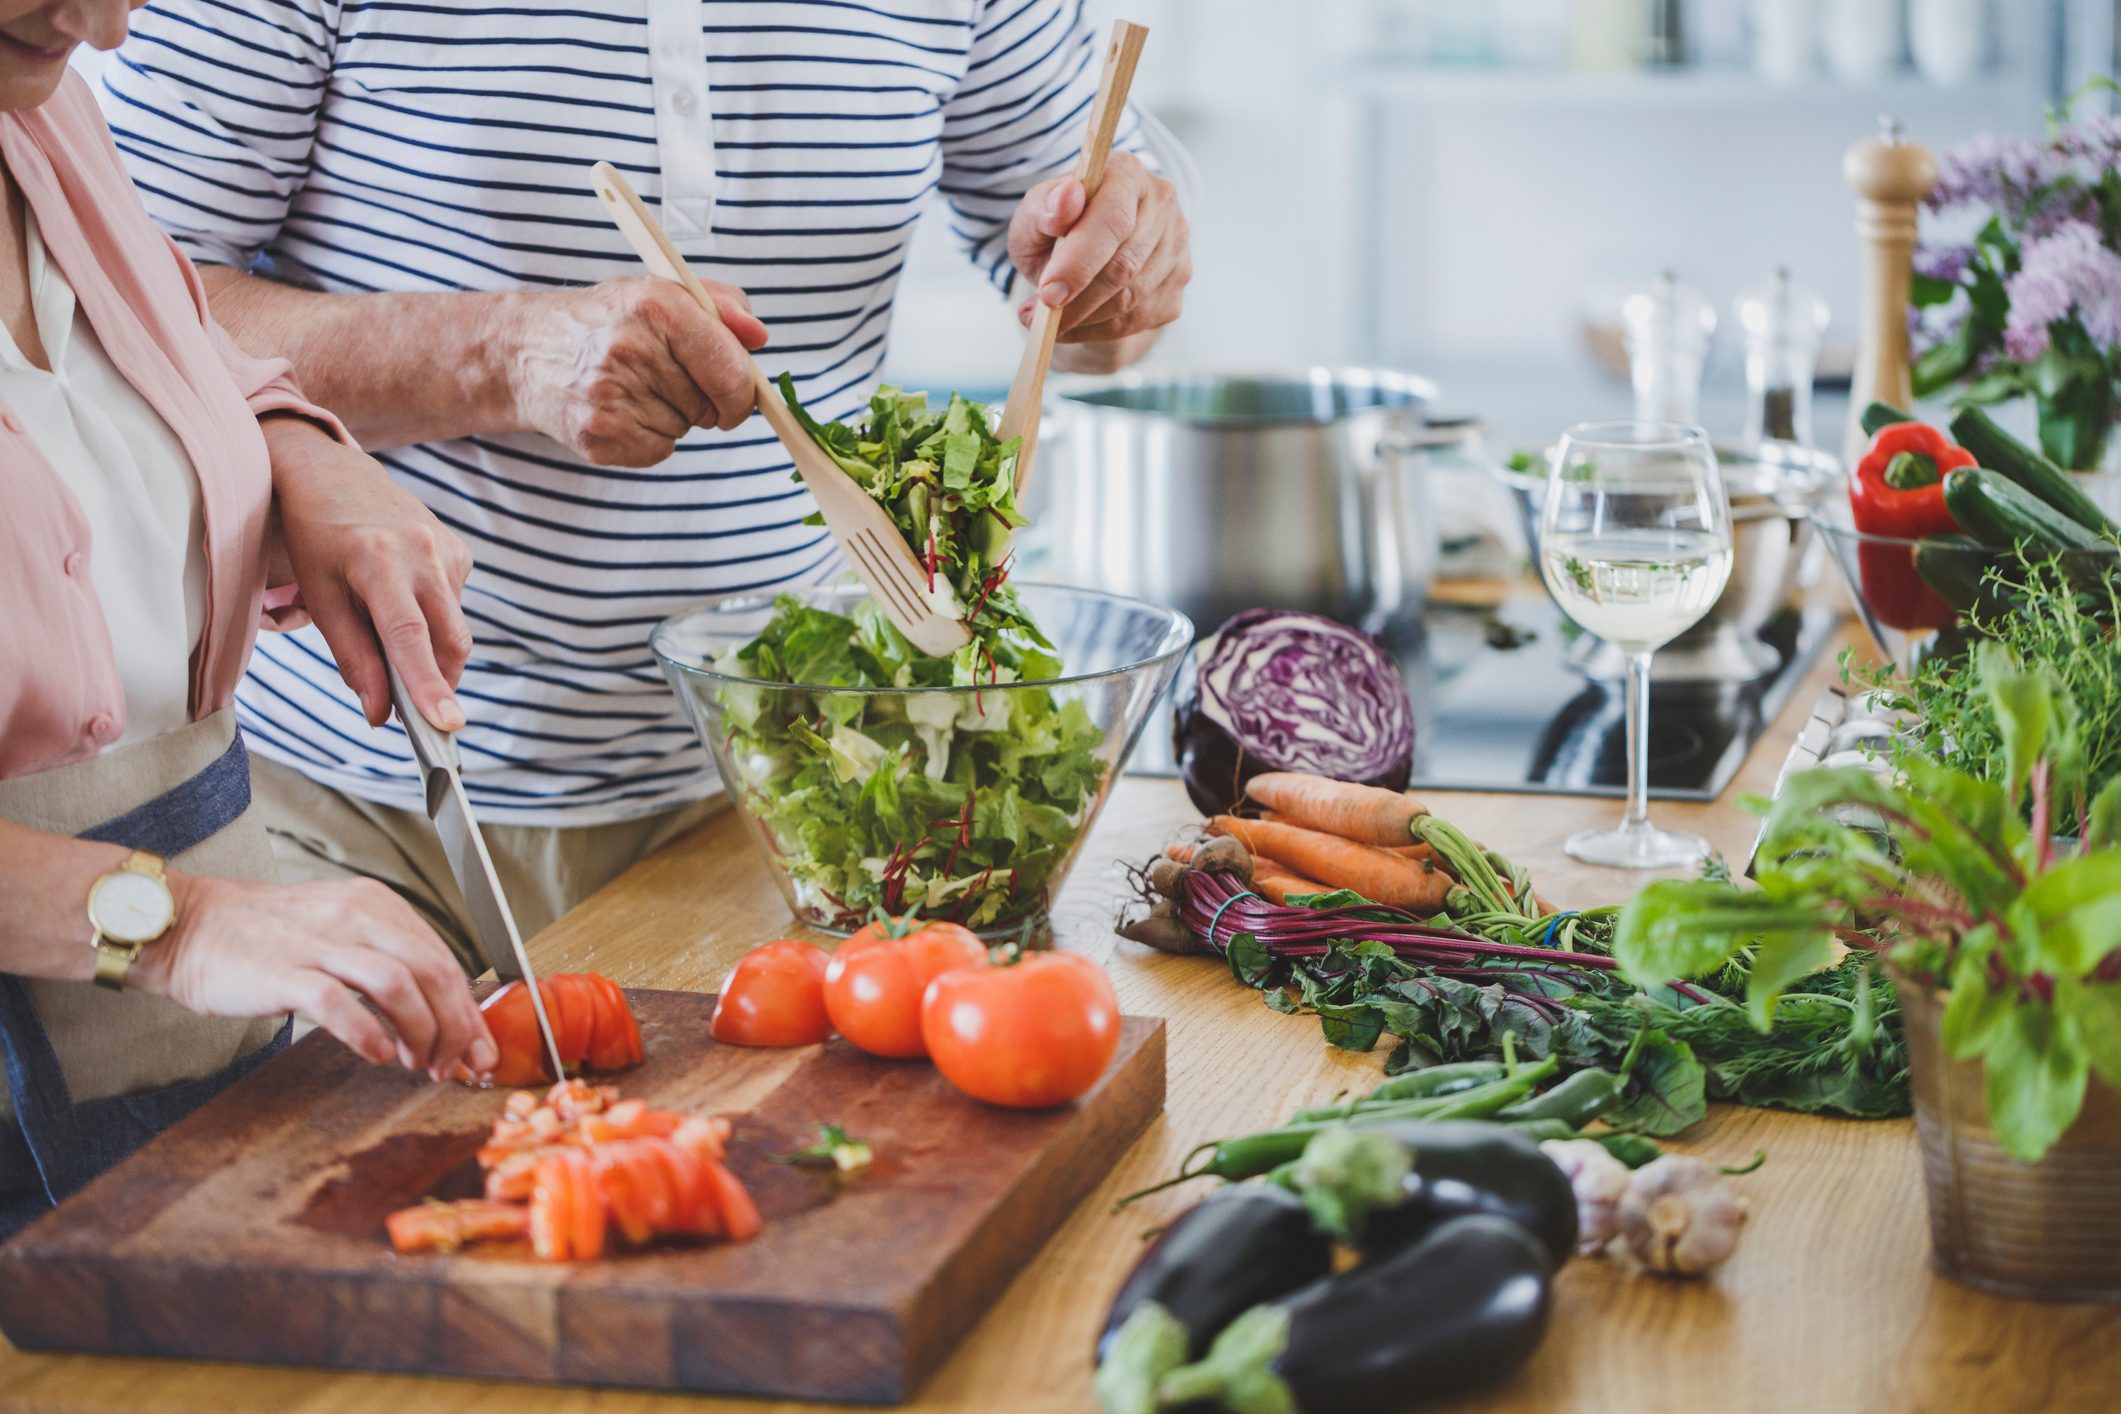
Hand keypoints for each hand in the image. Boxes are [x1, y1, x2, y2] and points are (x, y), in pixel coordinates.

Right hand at [135, 874, 496, 1081]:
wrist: (191, 924)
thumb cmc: (269, 936)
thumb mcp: (342, 932)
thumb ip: (390, 963)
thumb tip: (442, 1014)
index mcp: (378, 906)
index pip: (444, 960)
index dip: (468, 1011)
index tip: (479, 1049)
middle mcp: (356, 916)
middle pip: (433, 972)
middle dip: (454, 1028)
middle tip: (452, 1064)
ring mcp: (320, 942)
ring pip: (398, 985)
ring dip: (420, 1033)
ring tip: (417, 1063)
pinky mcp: (284, 972)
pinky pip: (341, 1004)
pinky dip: (369, 1034)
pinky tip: (379, 1054)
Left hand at [262, 416, 473, 730]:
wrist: (330, 473)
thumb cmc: (315, 538)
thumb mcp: (320, 597)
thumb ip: (353, 658)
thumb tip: (379, 714)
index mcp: (377, 561)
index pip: (409, 637)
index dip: (427, 685)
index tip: (446, 724)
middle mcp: (422, 551)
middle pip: (450, 641)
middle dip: (438, 683)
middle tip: (415, 712)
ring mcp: (448, 548)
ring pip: (454, 629)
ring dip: (429, 649)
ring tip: (383, 623)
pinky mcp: (460, 550)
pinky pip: (455, 606)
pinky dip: (432, 620)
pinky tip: (402, 596)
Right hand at [499, 275, 769, 466]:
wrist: (527, 352)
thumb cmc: (607, 321)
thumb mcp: (661, 293)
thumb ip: (721, 307)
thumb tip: (760, 337)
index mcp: (656, 306)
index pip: (731, 372)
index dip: (743, 392)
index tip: (736, 394)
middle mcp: (630, 348)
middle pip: (711, 406)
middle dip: (702, 399)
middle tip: (664, 377)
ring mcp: (610, 396)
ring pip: (685, 429)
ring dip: (672, 416)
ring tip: (632, 387)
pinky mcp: (598, 435)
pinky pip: (659, 451)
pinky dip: (649, 438)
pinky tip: (620, 410)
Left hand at [1007, 151, 1189, 349]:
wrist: (1082, 249)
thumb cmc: (1055, 228)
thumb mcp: (1034, 216)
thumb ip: (1042, 207)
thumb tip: (1067, 199)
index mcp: (1126, 173)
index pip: (1113, 220)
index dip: (1079, 262)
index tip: (1048, 294)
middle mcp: (1162, 203)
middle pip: (1125, 265)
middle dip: (1077, 301)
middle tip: (1036, 318)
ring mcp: (1177, 244)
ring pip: (1133, 299)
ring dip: (1085, 320)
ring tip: (1048, 323)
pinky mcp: (1178, 281)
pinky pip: (1139, 319)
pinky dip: (1099, 330)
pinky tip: (1075, 325)